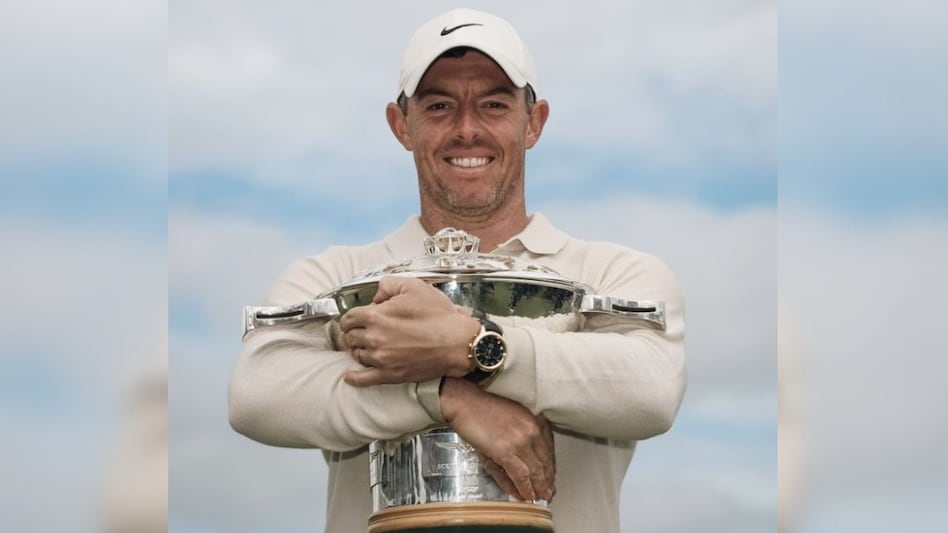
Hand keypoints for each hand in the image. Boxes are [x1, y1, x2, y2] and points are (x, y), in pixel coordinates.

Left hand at [339, 276, 478, 386]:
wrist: (457, 342)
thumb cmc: (439, 315)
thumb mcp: (414, 287)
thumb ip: (388, 285)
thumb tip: (376, 297)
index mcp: (376, 315)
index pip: (349, 318)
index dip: (352, 317)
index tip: (356, 319)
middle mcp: (374, 338)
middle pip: (350, 337)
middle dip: (355, 332)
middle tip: (364, 331)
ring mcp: (381, 358)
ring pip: (357, 355)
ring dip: (359, 350)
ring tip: (367, 346)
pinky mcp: (390, 375)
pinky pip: (364, 379)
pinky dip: (354, 378)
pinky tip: (349, 376)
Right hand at [440, 378, 555, 501]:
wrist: (465, 403)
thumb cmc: (484, 408)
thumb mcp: (512, 417)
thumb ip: (524, 436)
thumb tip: (530, 459)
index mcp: (535, 420)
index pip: (549, 449)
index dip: (550, 466)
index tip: (550, 477)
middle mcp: (532, 430)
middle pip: (545, 461)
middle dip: (548, 480)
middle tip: (549, 492)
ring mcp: (520, 441)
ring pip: (536, 471)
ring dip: (539, 488)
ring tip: (540, 498)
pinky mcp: (505, 452)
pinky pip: (520, 475)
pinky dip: (524, 488)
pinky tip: (526, 496)